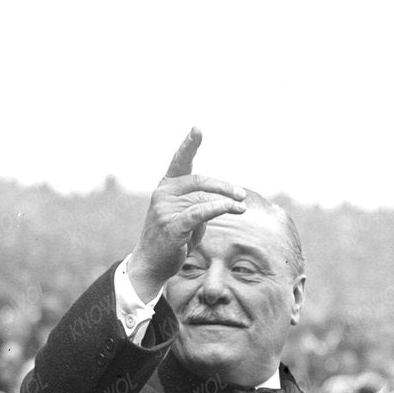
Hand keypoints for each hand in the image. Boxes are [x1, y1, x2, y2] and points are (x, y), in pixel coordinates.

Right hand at [124, 128, 246, 300]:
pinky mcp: (173, 225)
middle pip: (199, 180)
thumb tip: (225, 197)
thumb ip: (199, 201)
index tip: (197, 128)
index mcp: (166, 186)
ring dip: (227, 202)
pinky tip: (232, 208)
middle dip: (224, 186)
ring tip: (242, 207)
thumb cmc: (173, 238)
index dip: (189, 144)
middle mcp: (163, 193)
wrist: (152, 264)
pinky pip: (200, 211)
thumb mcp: (187, 215)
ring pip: (203, 197)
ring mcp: (165, 208)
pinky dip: (219, 208)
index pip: (179, 160)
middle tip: (241, 194)